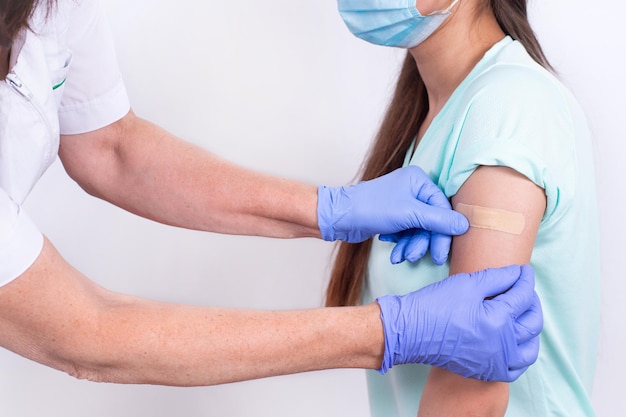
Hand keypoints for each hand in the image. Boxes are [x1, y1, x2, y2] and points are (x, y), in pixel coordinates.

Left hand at [317, 166, 468, 262]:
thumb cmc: (370, 209)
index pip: (442, 209)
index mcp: (419, 180)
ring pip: (419, 229)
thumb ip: (438, 220)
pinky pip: (407, 232)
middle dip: (423, 241)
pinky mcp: (393, 216)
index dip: (442, 233)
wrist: (339, 217)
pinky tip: (393, 250)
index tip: (440, 253)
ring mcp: (402, 202)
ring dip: (411, 245)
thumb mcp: (409, 214)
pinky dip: (402, 243)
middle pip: (431, 221)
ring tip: (401, 255)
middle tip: (417, 256)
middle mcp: (412, 188)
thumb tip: (464, 225)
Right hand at [376, 264, 542, 381]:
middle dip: (532, 301)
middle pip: (532, 321)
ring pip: (529, 348)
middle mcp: (502, 345)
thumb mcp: (466, 284)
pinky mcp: (486, 371)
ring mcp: (495, 362)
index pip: (522, 296)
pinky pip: (515, 368)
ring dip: (531, 329)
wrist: (409, 332)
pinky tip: (514, 342)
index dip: (525, 279)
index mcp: (498, 321)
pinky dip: (521, 355)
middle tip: (523, 289)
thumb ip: (497, 277)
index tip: (524, 270)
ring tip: (523, 315)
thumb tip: (517, 273)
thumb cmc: (433, 306)